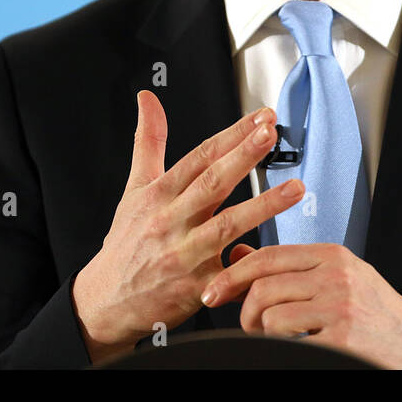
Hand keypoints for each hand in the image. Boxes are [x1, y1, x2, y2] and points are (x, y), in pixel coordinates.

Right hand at [72, 91, 304, 361]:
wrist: (106, 302)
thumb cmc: (125, 243)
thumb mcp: (133, 189)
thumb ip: (148, 142)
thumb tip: (148, 99)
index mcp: (160, 194)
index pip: (200, 156)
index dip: (232, 134)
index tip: (261, 118)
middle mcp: (171, 220)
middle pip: (212, 183)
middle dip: (244, 156)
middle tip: (271, 134)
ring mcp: (184, 254)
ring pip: (227, 225)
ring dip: (264, 205)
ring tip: (295, 188)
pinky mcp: (196, 287)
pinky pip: (230, 274)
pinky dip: (252, 263)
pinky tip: (281, 254)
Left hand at [200, 243, 401, 368]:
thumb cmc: (375, 311)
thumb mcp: (335, 277)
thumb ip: (289, 267)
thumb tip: (240, 254)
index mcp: (331, 256)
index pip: (268, 257)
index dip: (232, 275)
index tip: (215, 291)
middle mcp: (335, 276)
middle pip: (262, 286)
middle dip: (244, 311)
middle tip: (249, 325)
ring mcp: (338, 307)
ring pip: (270, 315)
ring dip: (264, 333)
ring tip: (279, 339)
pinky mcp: (341, 337)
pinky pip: (288, 341)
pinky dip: (284, 347)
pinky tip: (302, 345)